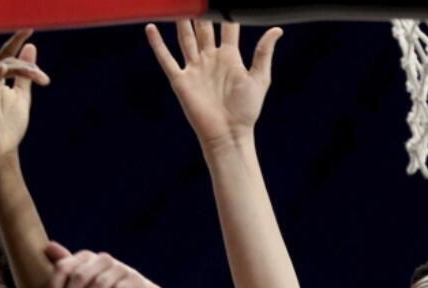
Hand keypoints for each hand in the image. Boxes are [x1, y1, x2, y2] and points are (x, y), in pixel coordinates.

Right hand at [0, 31, 50, 165]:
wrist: (2, 152)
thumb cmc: (9, 127)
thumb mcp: (22, 96)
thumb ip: (26, 75)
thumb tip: (31, 47)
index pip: (4, 55)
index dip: (15, 41)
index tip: (30, 29)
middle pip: (6, 63)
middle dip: (27, 68)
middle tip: (44, 79)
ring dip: (21, 72)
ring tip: (39, 79)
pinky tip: (2, 70)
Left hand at [45, 241, 159, 287]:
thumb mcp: (84, 277)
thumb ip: (67, 265)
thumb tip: (47, 246)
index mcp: (86, 257)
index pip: (64, 266)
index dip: (55, 285)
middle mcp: (102, 259)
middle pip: (80, 277)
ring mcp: (119, 268)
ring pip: (98, 285)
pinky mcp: (132, 280)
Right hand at [146, 20, 282, 145]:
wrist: (228, 134)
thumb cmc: (246, 111)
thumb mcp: (259, 79)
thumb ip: (263, 53)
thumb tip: (276, 30)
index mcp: (230, 56)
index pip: (226, 26)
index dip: (224, 11)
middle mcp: (210, 59)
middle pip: (203, 27)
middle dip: (200, 11)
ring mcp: (195, 68)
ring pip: (185, 38)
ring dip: (181, 21)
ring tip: (177, 3)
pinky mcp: (181, 81)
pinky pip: (167, 59)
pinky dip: (157, 44)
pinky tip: (151, 28)